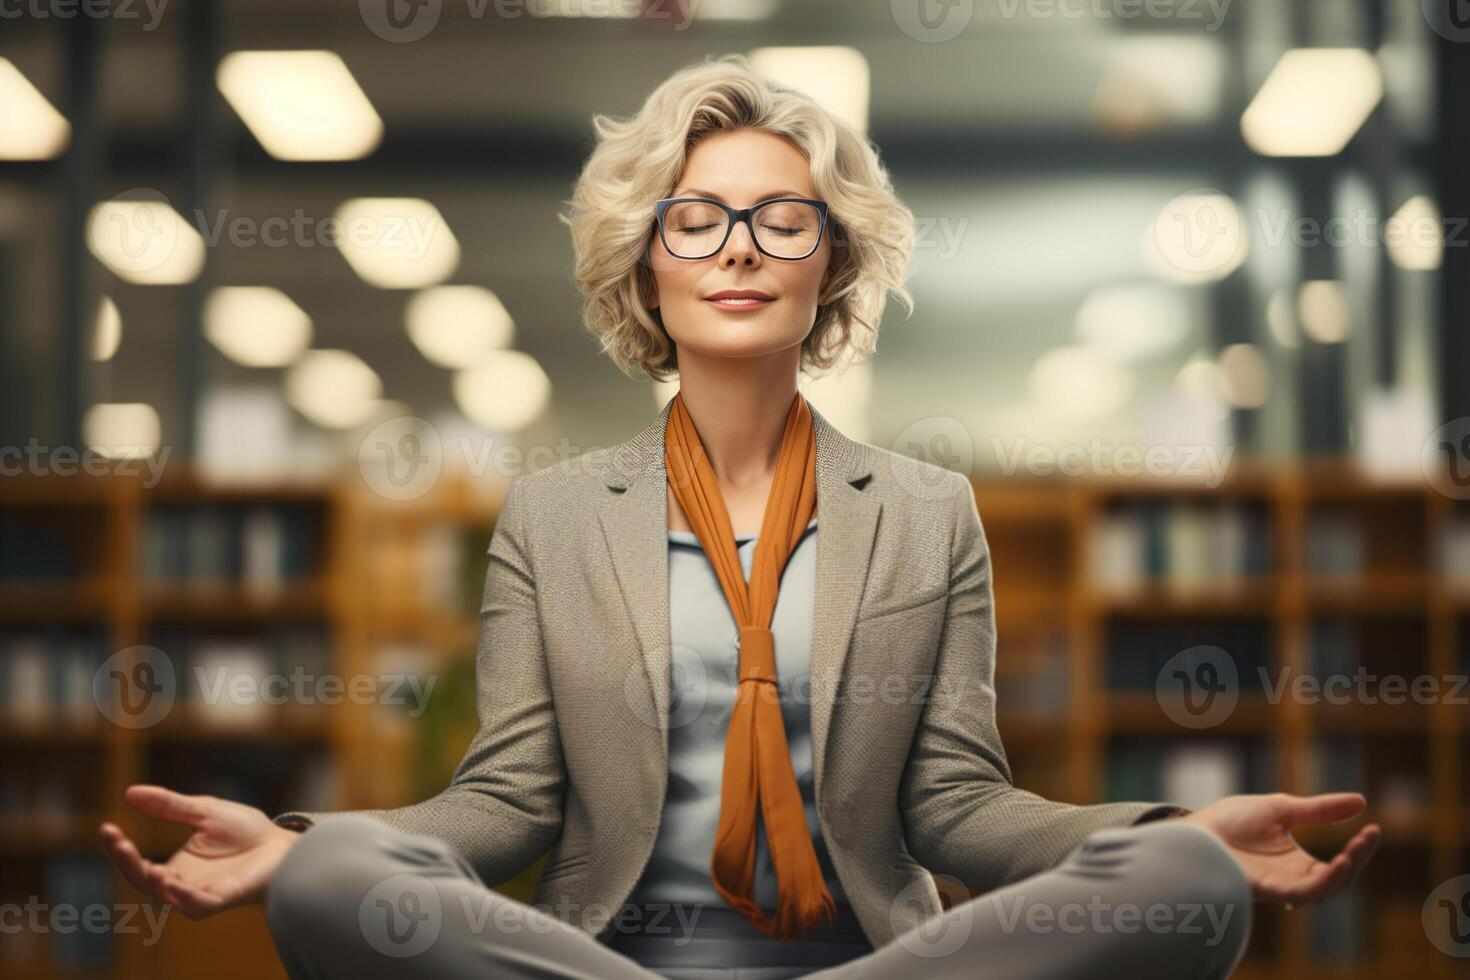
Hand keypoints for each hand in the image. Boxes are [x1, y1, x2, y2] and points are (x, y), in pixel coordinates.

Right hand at [99, 784, 302, 919]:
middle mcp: (183, 884)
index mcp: (175, 866)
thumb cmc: (246, 831)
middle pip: (143, 882)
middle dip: (127, 864)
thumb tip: (129, 793)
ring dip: (156, 884)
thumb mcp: (203, 811)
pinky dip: (185, 898)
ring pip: (167, 898)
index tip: (106, 827)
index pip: (137, 864)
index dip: (119, 850)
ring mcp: (202, 894)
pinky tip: (175, 883)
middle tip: (119, 842)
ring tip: (151, 868)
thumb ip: (169, 806)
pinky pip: (198, 907)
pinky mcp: (223, 900)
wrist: (282, 843)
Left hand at [1181, 791, 1379, 905]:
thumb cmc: (1229, 821)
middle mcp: (1293, 878)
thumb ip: (1319, 810)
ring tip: (1357, 847)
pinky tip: (1337, 862)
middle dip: (1358, 859)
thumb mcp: (1282, 808)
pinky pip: (1304, 893)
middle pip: (1338, 878)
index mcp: (1297, 862)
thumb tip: (1361, 802)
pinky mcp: (1268, 890)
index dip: (1359, 849)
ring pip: (1326, 889)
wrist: (1195, 830)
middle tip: (1369, 836)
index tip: (1374, 826)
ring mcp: (1281, 886)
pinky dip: (1325, 881)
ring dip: (1346, 870)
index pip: (1338, 863)